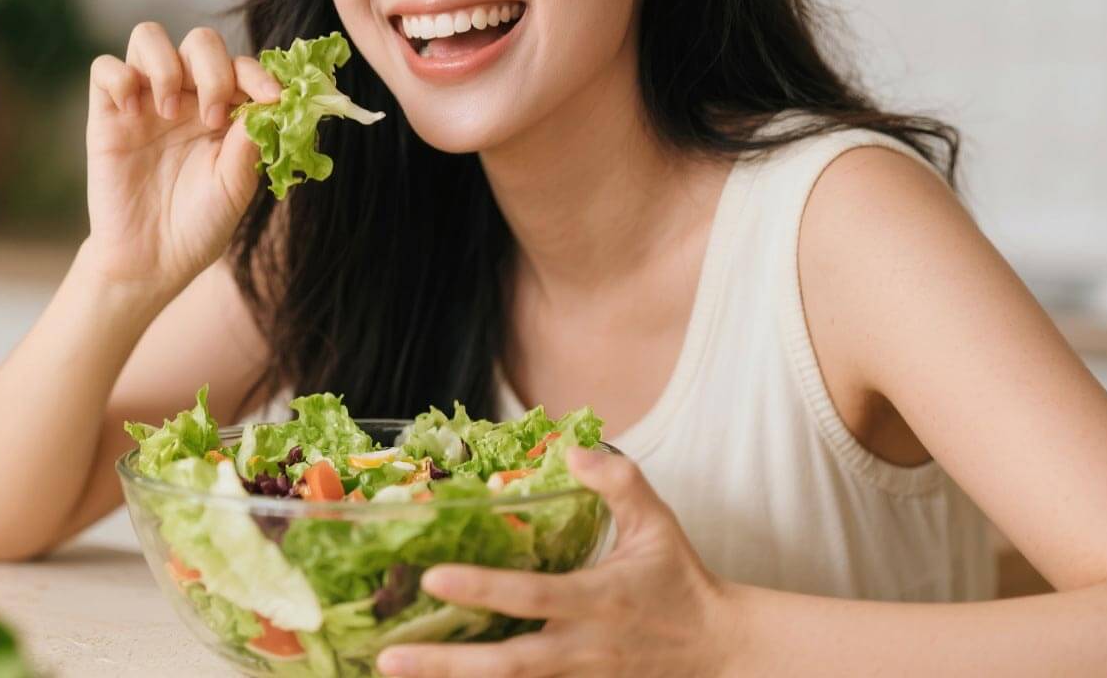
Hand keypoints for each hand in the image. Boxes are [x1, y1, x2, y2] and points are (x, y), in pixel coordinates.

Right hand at [80, 22, 279, 297]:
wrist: (152, 261)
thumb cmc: (199, 225)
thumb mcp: (233, 189)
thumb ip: (248, 146)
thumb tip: (268, 105)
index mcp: (225, 111)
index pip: (242, 67)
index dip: (258, 74)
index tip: (272, 98)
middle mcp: (186, 97)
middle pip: (200, 42)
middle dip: (213, 70)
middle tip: (212, 115)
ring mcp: (144, 101)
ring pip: (148, 36)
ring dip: (166, 64)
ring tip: (168, 111)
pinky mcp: (107, 114)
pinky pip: (104, 67)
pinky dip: (119, 77)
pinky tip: (132, 114)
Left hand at [377, 448, 738, 677]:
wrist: (717, 651)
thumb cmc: (679, 582)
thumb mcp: (658, 524)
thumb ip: (618, 483)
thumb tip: (572, 450)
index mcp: (600, 599)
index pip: (533, 596)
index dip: (482, 589)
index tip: (432, 577)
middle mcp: (583, 648)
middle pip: (508, 665)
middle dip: (447, 665)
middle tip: (390, 656)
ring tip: (395, 672)